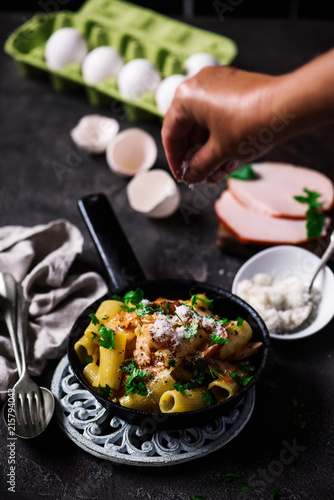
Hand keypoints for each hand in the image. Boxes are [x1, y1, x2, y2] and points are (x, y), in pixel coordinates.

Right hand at [161, 65, 278, 183]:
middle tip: (199, 176)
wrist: (288, 107)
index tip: (182, 175)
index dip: (175, 160)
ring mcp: (219, 85)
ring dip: (210, 152)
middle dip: (195, 157)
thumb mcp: (219, 152)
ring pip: (207, 125)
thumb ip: (199, 166)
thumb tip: (192, 175)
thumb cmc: (251, 124)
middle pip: (189, 128)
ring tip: (216, 174)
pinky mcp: (236, 88)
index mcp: (186, 97)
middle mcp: (199, 85)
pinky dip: (222, 138)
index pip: (171, 133)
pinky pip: (221, 116)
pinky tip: (228, 160)